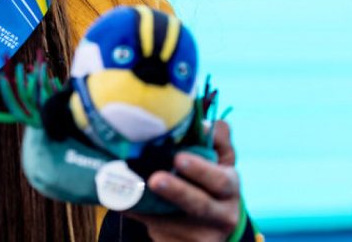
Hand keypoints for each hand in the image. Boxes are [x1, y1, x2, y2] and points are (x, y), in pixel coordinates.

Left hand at [129, 121, 240, 241]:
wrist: (212, 226)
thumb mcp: (221, 161)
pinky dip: (138, 215)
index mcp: (229, 188)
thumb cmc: (211, 182)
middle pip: (199, 204)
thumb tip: (203, 121)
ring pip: (172, 222)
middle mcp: (221, 215)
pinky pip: (157, 231)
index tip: (179, 158)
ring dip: (149, 207)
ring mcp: (201, 236)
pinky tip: (122, 203)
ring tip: (128, 191)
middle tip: (155, 179)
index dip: (201, 170)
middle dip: (177, 191)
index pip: (220, 180)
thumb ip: (217, 137)